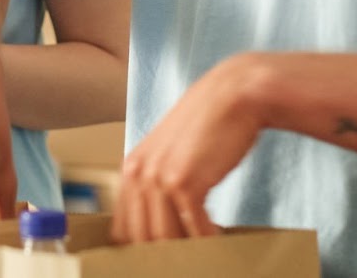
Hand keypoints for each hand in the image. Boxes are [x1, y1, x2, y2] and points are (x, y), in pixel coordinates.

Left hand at [114, 53, 271, 242]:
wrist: (233, 95)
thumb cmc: (208, 124)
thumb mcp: (169, 152)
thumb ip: (158, 181)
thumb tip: (161, 224)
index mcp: (130, 169)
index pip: (123, 228)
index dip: (141, 249)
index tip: (161, 258)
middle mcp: (137, 174)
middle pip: (141, 238)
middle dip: (163, 256)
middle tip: (184, 261)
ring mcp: (158, 178)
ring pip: (165, 239)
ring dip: (187, 253)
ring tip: (203, 253)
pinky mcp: (184, 182)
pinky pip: (195, 230)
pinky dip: (207, 241)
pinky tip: (218, 239)